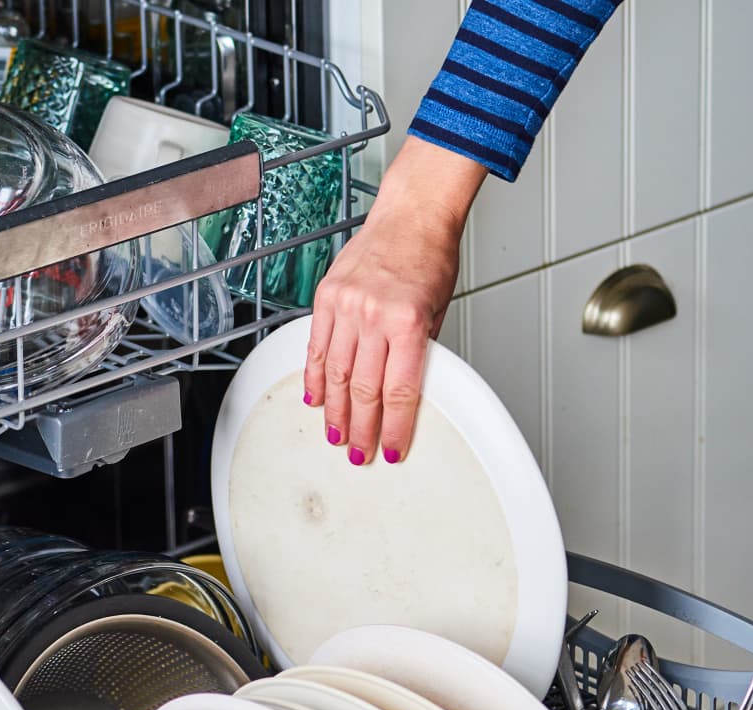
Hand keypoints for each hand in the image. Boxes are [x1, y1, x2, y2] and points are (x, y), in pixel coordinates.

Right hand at [303, 137, 486, 464]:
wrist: (411, 215)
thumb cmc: (430, 256)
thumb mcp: (436, 311)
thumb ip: (417, 351)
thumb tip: (402, 391)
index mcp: (408, 321)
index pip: (400, 391)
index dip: (395, 427)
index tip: (392, 449)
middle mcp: (374, 314)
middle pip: (363, 389)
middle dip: (361, 428)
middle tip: (359, 452)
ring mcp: (347, 304)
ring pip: (336, 373)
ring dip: (335, 410)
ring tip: (336, 434)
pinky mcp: (327, 296)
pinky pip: (317, 345)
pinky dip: (316, 375)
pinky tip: (316, 396)